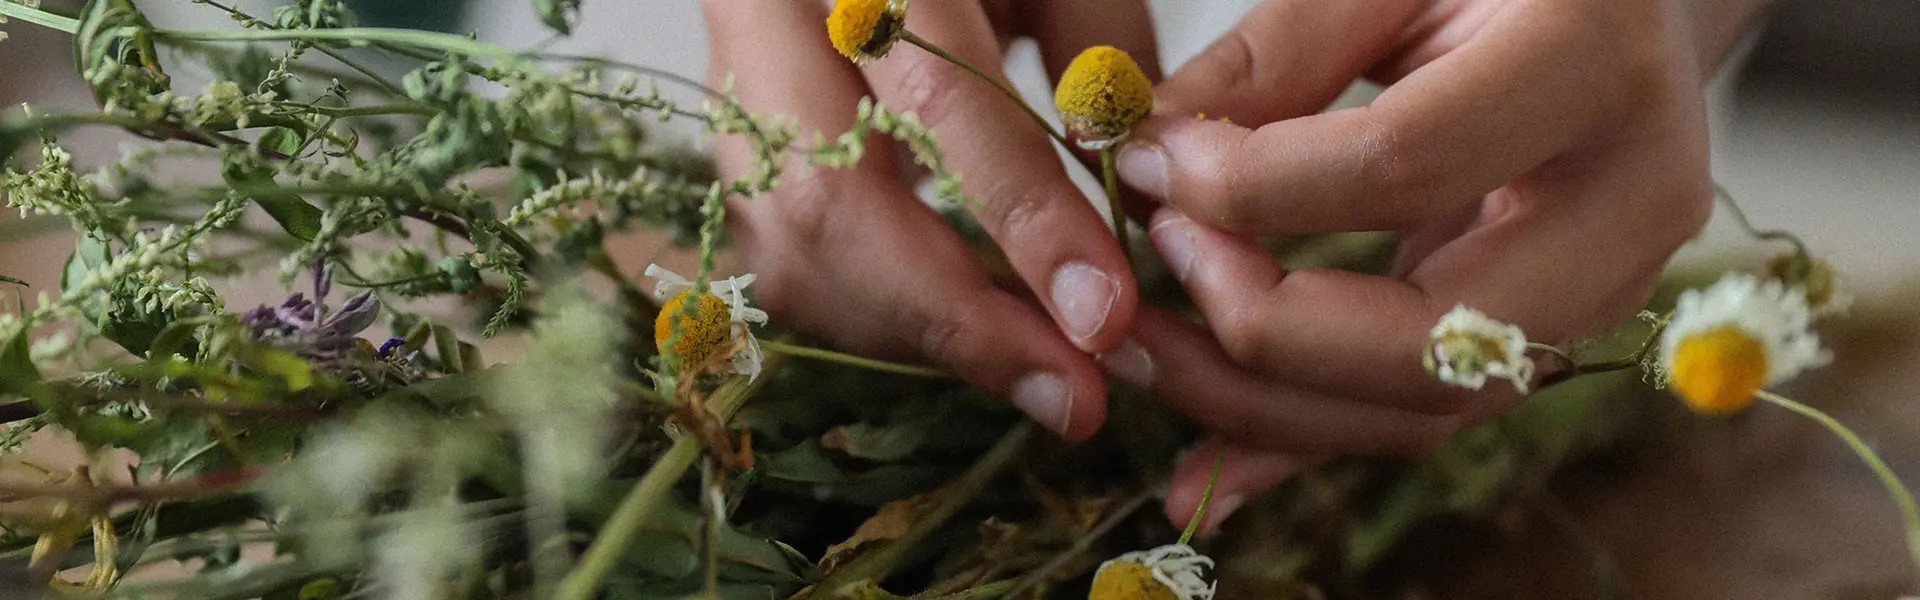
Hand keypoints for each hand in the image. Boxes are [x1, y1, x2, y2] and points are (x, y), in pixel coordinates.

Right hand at [699, 0, 1157, 437]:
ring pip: (791, 254)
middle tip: (1072, 390)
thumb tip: (1132, 209)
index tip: (1103, 313)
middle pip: (827, 202)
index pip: (937, 101)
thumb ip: (1102, 61)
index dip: (1023, 217)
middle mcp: (764, 24)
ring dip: (919, 336)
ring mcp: (726, 97)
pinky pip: (786, 267)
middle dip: (955, 319)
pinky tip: (976, 336)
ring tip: (1039, 372)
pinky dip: (885, 320)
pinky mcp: (730, 158)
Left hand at [1105, 0, 1764, 527]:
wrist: (1627, 15)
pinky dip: (1304, 444)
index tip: (1149, 166)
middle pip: (1432, 336)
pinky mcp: (1549, 342)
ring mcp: (1606, 291)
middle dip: (1258, 330)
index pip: (1404, 165)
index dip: (1252, 185)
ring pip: (1423, 406)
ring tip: (1138, 359)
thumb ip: (1276, 52)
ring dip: (1258, 405)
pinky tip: (1206, 472)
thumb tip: (1141, 148)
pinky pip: (1419, 418)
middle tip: (1140, 280)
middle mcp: (1630, 200)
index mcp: (1594, 63)